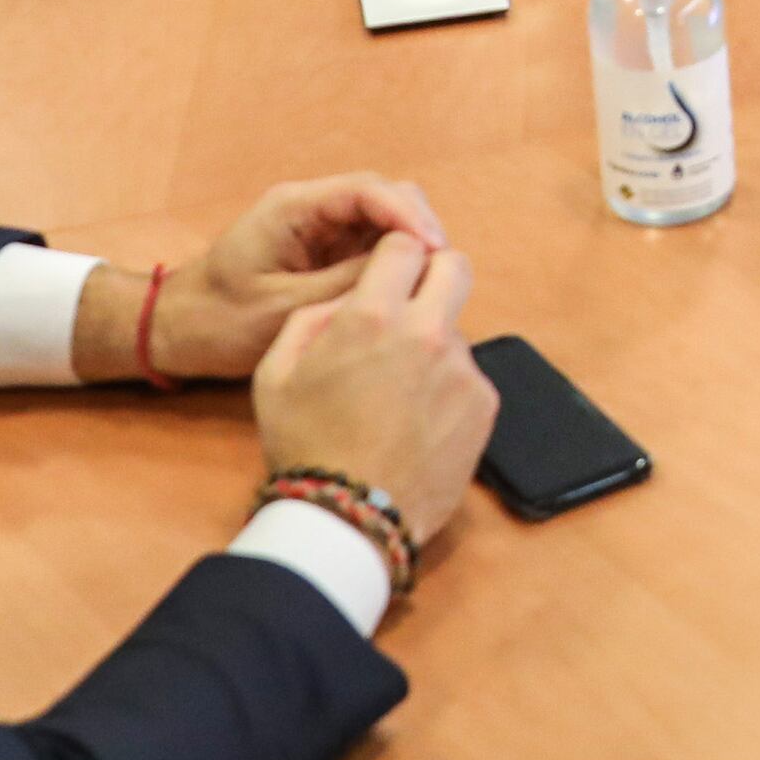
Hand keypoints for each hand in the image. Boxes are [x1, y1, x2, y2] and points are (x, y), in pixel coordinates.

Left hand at [83, 175, 449, 380]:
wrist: (178, 331)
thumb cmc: (219, 321)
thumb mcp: (285, 308)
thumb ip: (345, 284)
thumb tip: (405, 271)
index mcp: (294, 208)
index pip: (368, 191)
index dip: (409, 216)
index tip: (435, 250)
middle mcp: (311, 208)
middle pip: (384, 197)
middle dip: (417, 228)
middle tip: (438, 273)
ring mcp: (319, 229)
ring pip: (384, 221)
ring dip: (409, 247)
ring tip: (427, 285)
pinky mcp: (324, 252)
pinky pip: (371, 246)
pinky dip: (394, 264)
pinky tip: (406, 292)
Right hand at [248, 230, 498, 547]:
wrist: (349, 517)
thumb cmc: (304, 444)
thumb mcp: (276, 373)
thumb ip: (312, 318)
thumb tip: (350, 297)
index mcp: (372, 316)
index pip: (404, 242)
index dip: (393, 254)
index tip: (387, 271)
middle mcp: (426, 332)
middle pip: (455, 266)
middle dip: (434, 274)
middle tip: (411, 305)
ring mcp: (462, 369)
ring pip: (458, 328)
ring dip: (435, 343)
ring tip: (400, 392)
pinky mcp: (484, 404)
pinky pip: (469, 375)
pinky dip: (448, 387)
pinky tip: (418, 421)